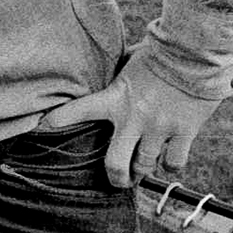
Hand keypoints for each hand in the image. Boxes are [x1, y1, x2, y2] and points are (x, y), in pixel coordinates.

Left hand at [38, 52, 222, 187]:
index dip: (58, 121)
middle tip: (118, 180)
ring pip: (144, 166)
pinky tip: (169, 158)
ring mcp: (158, 127)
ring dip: (143, 172)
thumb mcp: (127, 63)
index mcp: (115, 97)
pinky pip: (174, 162)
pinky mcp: (183, 131)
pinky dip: (171, 164)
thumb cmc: (158, 53)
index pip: (78, 110)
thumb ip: (116, 78)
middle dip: (115, 178)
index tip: (40, 128)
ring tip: (142, 171)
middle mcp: (133, 117)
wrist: (193, 52)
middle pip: (114, 163)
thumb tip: (100, 70)